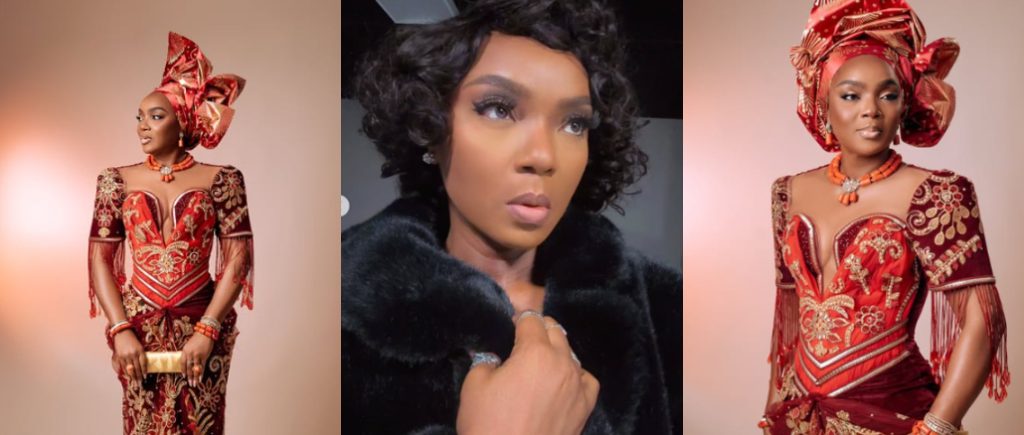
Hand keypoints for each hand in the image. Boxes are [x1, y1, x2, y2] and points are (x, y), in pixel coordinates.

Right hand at [112, 329, 146, 383]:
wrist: (122, 333)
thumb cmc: (133, 340)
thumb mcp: (139, 346)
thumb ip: (141, 355)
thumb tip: (143, 366)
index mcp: (140, 351)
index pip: (143, 363)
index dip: (144, 371)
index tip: (145, 377)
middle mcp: (133, 354)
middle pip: (137, 368)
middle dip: (139, 376)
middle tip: (140, 383)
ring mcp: (125, 356)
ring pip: (130, 369)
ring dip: (132, 376)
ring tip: (135, 381)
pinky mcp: (119, 356)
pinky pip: (123, 366)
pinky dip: (125, 372)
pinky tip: (128, 376)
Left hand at [181, 333, 213, 386]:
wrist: (205, 332)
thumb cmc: (197, 339)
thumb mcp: (189, 345)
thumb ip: (188, 354)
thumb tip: (188, 364)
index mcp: (185, 351)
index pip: (182, 363)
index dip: (183, 370)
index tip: (184, 376)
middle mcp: (189, 354)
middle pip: (188, 367)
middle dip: (189, 376)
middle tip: (190, 383)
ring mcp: (197, 355)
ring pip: (195, 368)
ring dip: (195, 377)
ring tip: (195, 383)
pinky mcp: (204, 355)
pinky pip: (202, 366)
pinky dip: (201, 373)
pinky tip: (201, 378)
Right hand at [456, 313, 599, 434]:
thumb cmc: (488, 426)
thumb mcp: (474, 386)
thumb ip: (484, 359)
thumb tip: (490, 353)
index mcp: (535, 352)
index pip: (530, 320)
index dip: (517, 319)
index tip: (508, 325)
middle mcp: (562, 364)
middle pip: (555, 331)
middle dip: (538, 330)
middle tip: (520, 340)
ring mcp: (577, 386)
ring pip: (571, 353)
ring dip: (556, 350)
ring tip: (538, 362)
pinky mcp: (584, 408)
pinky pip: (586, 379)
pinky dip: (575, 374)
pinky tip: (562, 380)